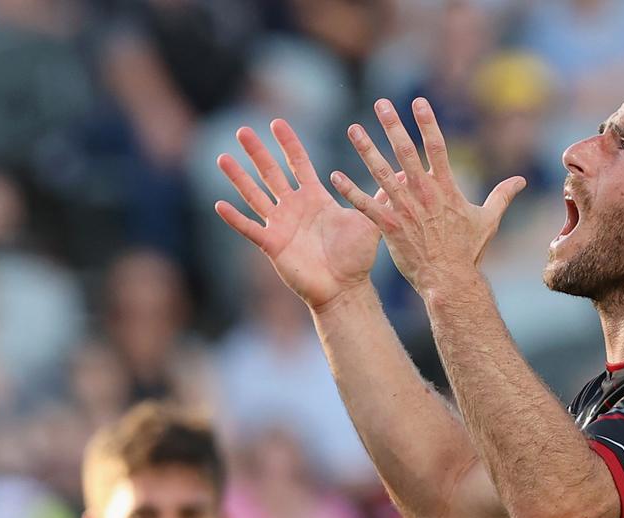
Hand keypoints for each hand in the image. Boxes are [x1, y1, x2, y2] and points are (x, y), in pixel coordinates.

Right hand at [214, 119, 380, 310]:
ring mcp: (281, 226)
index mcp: (315, 199)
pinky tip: (220, 204)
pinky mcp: (273, 245)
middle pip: (271, 173)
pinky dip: (235, 218)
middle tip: (242, 130)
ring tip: (222, 158)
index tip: (277, 122)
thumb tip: (403, 175)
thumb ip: (378, 198)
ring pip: (255, 195)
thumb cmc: (356, 258)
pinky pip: (250, 228)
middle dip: (257, 152)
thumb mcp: (369, 221)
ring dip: (238, 178)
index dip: (288, 144)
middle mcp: (294, 208)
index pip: (298, 164)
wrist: (345, 289)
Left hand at [329, 97, 525, 293]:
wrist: (450, 281)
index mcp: (446, 188)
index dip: (427, 123)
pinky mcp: (390, 227)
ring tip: (353, 129)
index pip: (436, 147)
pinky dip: (350, 191)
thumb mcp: (488, 220)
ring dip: (366, 150)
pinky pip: (366, 205)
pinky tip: (335, 176)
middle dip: (392, 126)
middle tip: (381, 104)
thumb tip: (521, 180)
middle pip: (405, 152)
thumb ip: (502, 196)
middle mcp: (424, 194)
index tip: (418, 102)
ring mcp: (405, 210)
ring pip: (381, 174)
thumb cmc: (468, 251)